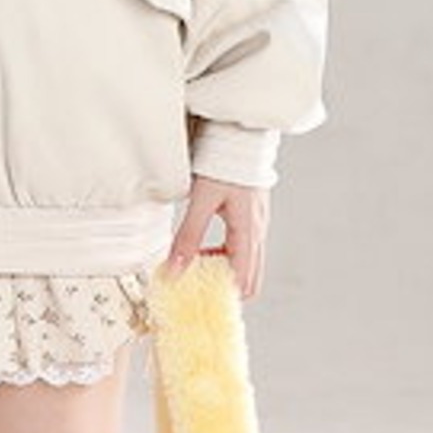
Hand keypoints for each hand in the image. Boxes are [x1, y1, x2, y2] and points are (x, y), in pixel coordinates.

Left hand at [164, 173, 269, 300]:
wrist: (239, 135)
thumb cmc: (223, 164)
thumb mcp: (202, 200)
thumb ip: (189, 236)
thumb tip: (174, 270)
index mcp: (248, 232)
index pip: (242, 282)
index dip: (222, 295)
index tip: (196, 296)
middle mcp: (258, 232)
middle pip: (250, 279)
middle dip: (224, 287)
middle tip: (196, 284)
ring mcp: (258, 224)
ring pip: (248, 264)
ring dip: (224, 270)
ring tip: (196, 264)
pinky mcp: (253, 216)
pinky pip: (245, 248)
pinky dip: (227, 256)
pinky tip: (205, 247)